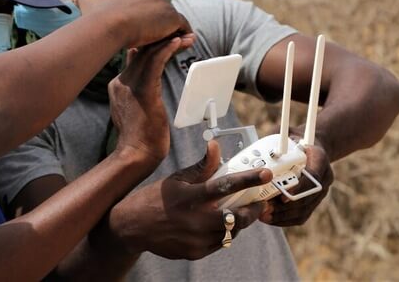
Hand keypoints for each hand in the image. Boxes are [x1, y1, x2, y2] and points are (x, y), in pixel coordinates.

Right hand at [74, 0, 191, 47]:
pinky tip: (179, 46)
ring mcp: (162, 4)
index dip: (141, 16)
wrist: (109, 24)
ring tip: (169, 44)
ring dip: (170, 29)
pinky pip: (182, 26)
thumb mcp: (88, 3)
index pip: (142, 2)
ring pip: (170, 18)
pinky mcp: (172, 18)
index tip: (140, 28)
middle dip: (157, 21)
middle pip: (158, 8)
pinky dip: (182, 35)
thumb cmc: (98, 16)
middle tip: (154, 38)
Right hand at [102, 141, 271, 259]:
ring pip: (231, 232)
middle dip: (252, 211)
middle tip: (257, 203)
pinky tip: (215, 225)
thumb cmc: (155, 198)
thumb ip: (201, 167)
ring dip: (237, 222)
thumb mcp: (176, 179)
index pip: (225, 186)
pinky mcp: (195, 252)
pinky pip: (219, 243)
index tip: (266, 173)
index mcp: (189, 196)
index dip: (248, 179)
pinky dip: (222, 233)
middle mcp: (194, 219)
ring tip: (235, 213)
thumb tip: (215, 146)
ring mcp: (195, 239)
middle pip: (237, 218)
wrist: (132, 226)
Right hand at [109, 36, 193, 166]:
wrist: (136, 153)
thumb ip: (136, 92)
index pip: (135, 58)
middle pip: (141, 52)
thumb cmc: (140, 135)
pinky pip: (155, 63)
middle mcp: (121, 81)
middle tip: (181, 33)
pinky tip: (177, 43)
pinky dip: (167, 50)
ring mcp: (130, 85)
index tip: (168, 40)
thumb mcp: (132, 108)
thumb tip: (146, 80)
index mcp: (117, 84)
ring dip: (168, 42)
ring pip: (149, 54)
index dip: (152, 47)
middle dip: (161, 41)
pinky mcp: (143, 90)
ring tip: (185, 36)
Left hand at [260, 144, 332, 225]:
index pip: (313, 176)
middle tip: (266, 208)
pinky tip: (270, 220)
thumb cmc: (295, 140)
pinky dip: (286, 219)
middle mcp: (324, 177)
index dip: (298, 188)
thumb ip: (279, 143)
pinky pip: (303, 215)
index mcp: (320, 158)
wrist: (312, 146)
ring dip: (283, 215)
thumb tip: (264, 151)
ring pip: (305, 209)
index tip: (282, 195)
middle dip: (286, 206)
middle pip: (308, 197)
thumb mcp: (288, 135)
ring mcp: (321, 191)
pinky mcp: (314, 201)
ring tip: (264, 216)